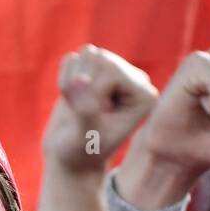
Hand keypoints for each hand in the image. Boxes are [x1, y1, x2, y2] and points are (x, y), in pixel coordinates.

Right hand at [42, 45, 158, 174]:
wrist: (70, 156)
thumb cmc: (82, 152)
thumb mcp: (85, 138)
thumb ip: (85, 111)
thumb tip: (79, 79)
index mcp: (145, 95)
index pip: (111, 74)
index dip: (93, 97)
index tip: (96, 122)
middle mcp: (137, 79)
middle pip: (99, 59)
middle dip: (82, 88)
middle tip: (84, 116)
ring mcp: (117, 70)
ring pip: (86, 54)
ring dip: (72, 84)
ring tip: (79, 109)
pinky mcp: (97, 67)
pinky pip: (72, 58)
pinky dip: (64, 79)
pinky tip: (73, 99)